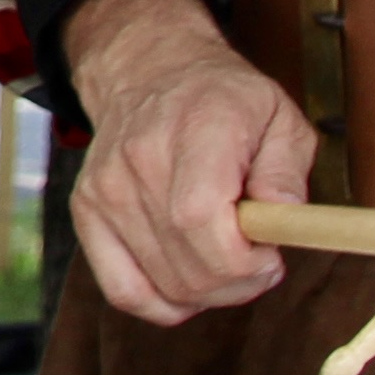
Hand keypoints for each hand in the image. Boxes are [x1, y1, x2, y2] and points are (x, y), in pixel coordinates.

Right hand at [56, 0, 313, 325]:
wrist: (149, 71)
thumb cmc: (223, 99)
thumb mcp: (279, 117)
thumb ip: (287, 170)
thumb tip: (284, 219)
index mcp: (195, 130)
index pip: (200, 218)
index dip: (242, 261)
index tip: (271, 256)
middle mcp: (140, 160)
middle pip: (187, 266)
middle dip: (238, 284)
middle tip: (260, 262)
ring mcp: (106, 190)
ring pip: (162, 286)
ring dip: (208, 294)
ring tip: (227, 262)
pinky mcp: (86, 211)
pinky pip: (123, 290)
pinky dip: (163, 303)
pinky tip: (189, 282)